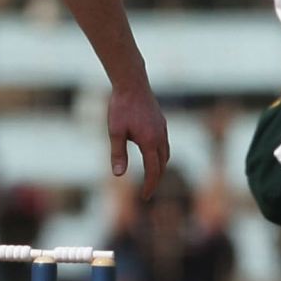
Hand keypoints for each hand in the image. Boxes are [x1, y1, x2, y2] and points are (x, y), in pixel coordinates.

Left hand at [106, 83, 170, 200]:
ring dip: (160, 167)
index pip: (153, 171)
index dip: (149, 186)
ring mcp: (163, 129)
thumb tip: (119, 175)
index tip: (144, 197)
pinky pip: (165, 143)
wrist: (131, 83)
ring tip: (151, 176)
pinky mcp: (161, 122)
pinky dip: (160, 154)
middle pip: (162, 165)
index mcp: (149, 142)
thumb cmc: (120, 107)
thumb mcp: (115, 132)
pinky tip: (151, 153)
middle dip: (155, 180)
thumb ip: (118, 154)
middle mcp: (160, 137)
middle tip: (147, 191)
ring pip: (166, 154)